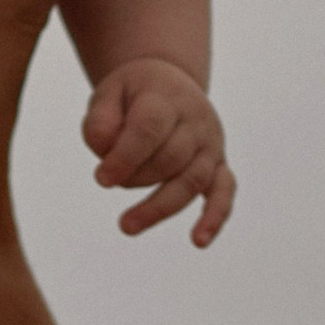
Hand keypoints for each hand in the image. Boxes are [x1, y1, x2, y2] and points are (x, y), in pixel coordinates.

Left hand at [82, 60, 235, 247]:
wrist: (168, 83)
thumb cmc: (132, 96)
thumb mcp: (107, 95)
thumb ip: (100, 122)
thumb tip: (107, 154)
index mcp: (166, 97)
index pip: (150, 128)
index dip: (125, 157)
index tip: (101, 179)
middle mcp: (195, 120)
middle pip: (169, 158)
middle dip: (135, 178)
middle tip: (109, 181)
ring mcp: (211, 143)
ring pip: (191, 180)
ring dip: (159, 207)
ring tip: (127, 226)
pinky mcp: (218, 164)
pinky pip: (223, 191)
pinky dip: (214, 216)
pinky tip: (198, 241)